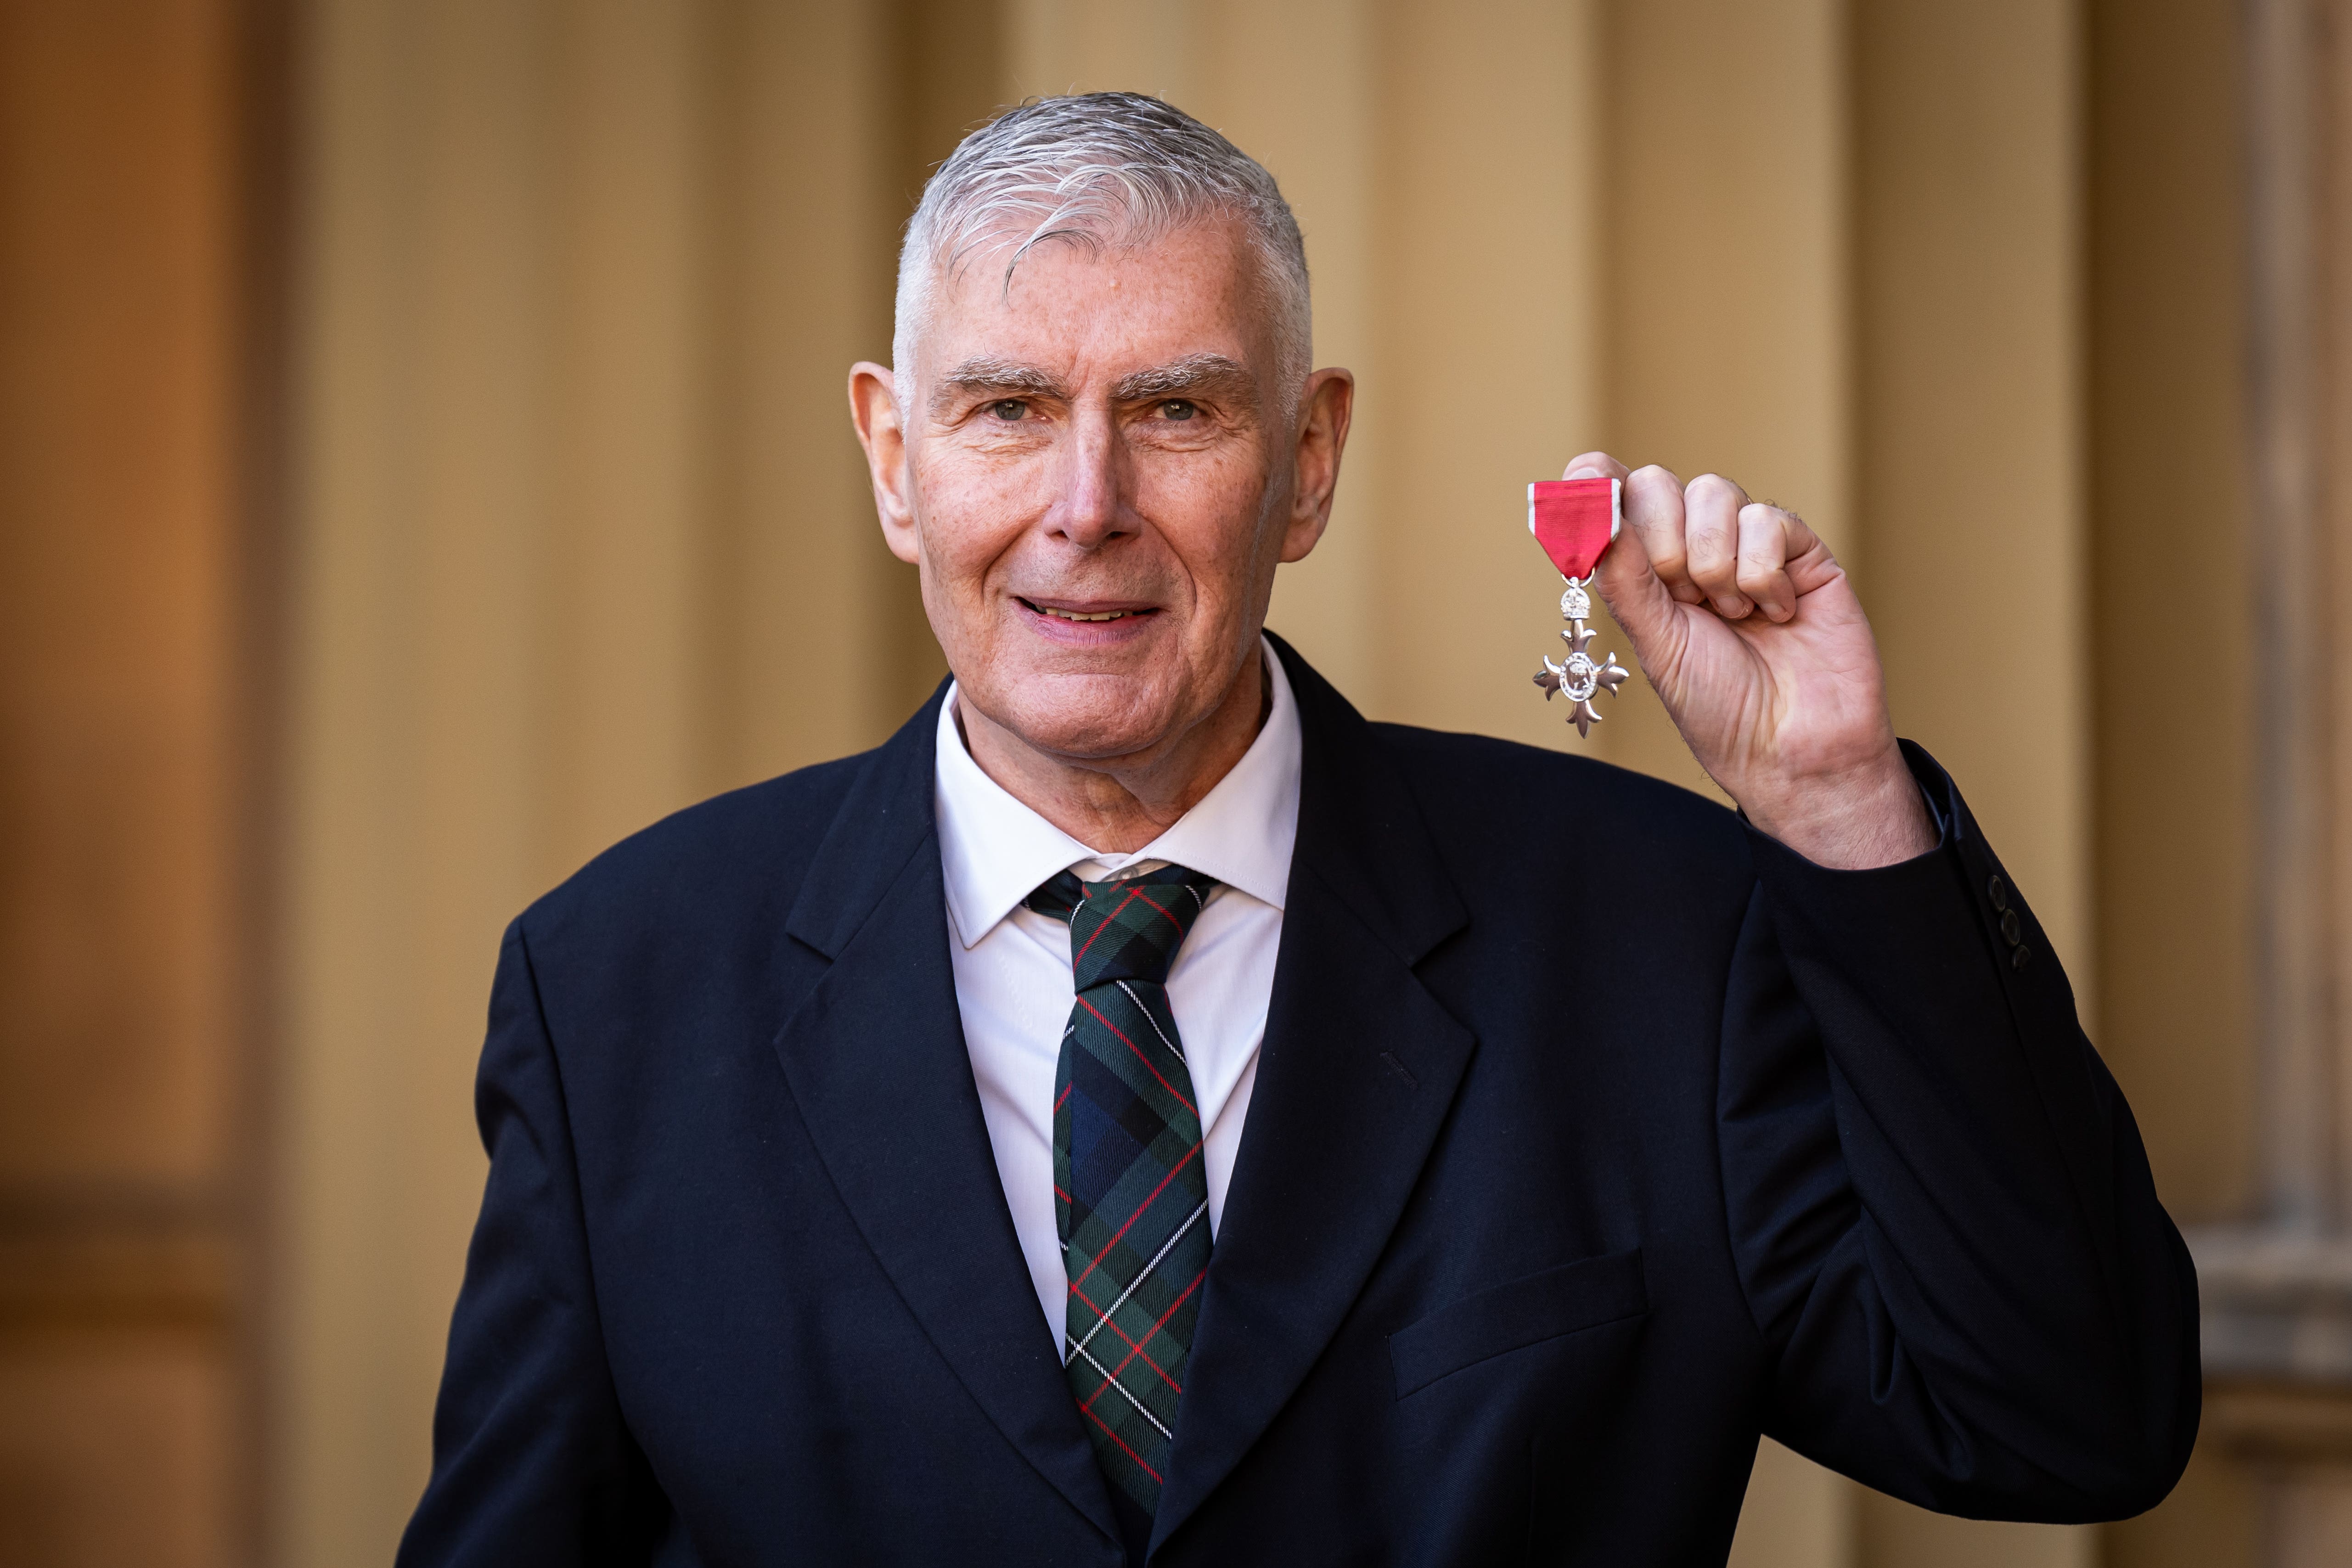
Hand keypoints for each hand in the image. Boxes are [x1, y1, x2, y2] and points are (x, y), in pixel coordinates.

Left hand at [1569, 453, 1934, 869]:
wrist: (1794, 749)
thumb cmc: (1720, 707)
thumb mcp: (1654, 641)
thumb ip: (1621, 570)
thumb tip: (1586, 497)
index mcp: (1646, 573)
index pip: (1614, 496)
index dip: (1598, 485)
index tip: (1587, 486)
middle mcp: (1694, 549)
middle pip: (1657, 484)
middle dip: (1663, 545)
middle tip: (1684, 600)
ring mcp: (1748, 545)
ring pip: (1713, 493)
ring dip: (1716, 565)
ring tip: (1734, 616)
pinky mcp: (1802, 551)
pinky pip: (1768, 518)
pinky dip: (1763, 574)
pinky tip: (1776, 613)